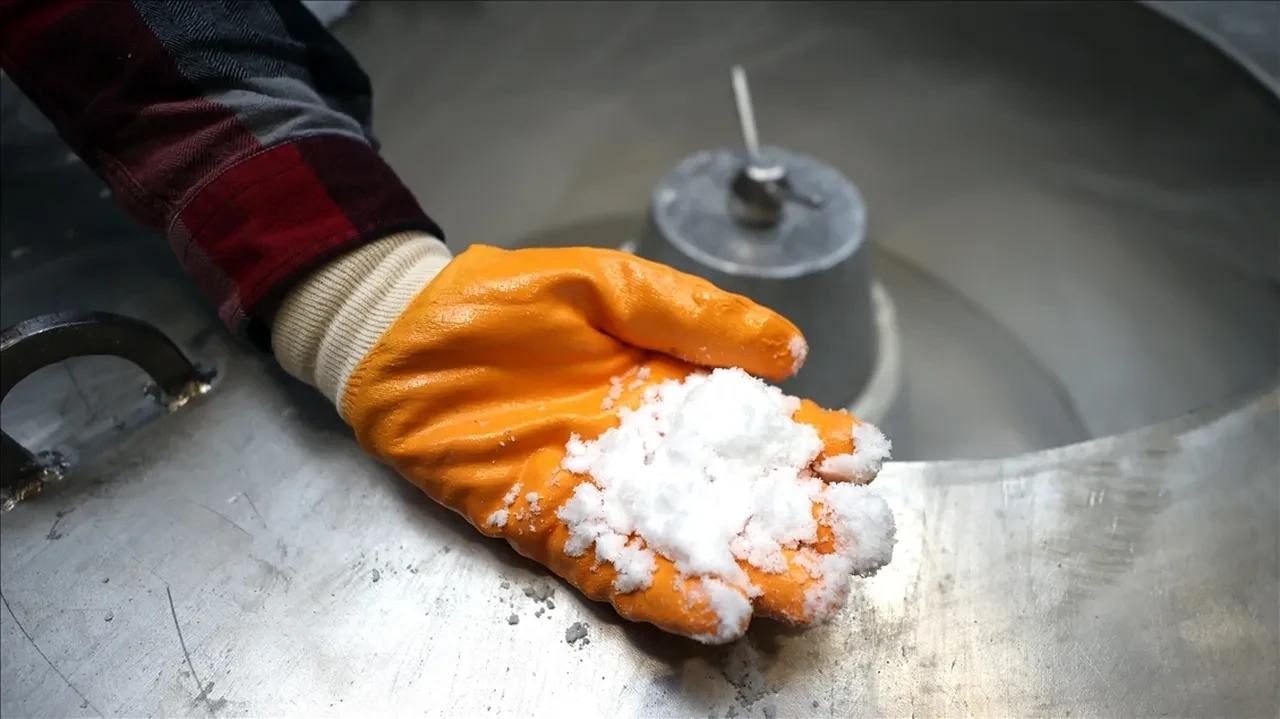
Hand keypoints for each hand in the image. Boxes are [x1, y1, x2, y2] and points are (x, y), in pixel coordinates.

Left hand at [278, 239, 891, 641]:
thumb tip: (792, 352)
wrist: (412, 336)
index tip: (864, 464)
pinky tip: (714, 611)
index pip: (763, 429)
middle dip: (803, 527)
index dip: (818, 447)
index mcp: (680, 393)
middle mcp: (654, 455)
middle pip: (742, 501)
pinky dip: (664, 591)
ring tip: (806, 594)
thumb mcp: (616, 286)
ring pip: (692, 547)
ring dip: (751, 572)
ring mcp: (607, 496)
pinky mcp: (552, 526)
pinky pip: (615, 568)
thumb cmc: (515, 299)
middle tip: (856, 550)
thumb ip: (700, 318)